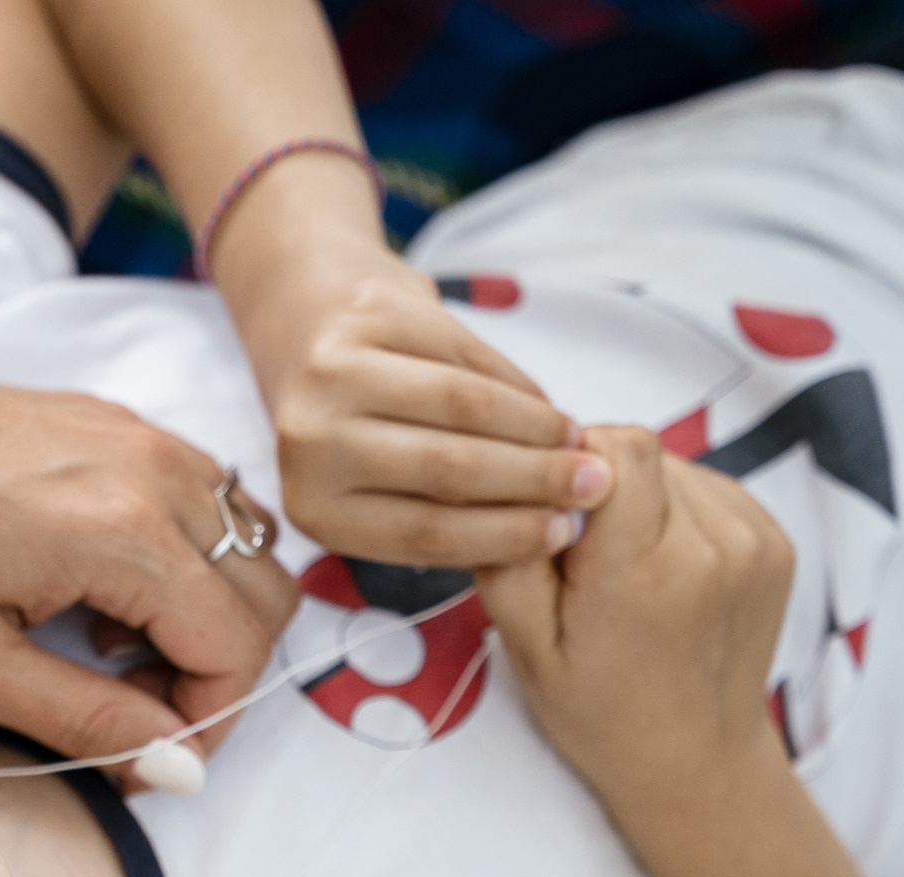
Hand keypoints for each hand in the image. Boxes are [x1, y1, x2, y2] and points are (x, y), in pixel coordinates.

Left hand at [0, 344, 299, 770]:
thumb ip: (89, 722)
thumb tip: (179, 769)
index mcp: (127, 534)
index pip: (238, 649)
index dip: (205, 723)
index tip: (143, 756)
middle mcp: (158, 473)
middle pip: (268, 596)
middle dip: (220, 672)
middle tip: (135, 712)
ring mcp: (144, 438)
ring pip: (248, 546)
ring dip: (207, 615)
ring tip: (110, 651)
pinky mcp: (120, 425)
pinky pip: (204, 504)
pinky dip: (184, 563)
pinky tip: (98, 593)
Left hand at [242, 242, 610, 567]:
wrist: (309, 323)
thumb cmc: (358, 428)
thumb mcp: (380, 490)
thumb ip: (446, 512)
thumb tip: (552, 524)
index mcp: (314, 505)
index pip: (422, 533)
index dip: (504, 536)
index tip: (563, 533)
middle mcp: (311, 440)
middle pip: (448, 470)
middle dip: (536, 481)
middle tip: (594, 485)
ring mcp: (334, 371)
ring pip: (465, 407)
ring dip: (537, 430)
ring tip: (578, 444)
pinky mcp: (370, 314)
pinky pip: (466, 354)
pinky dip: (517, 385)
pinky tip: (546, 407)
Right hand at [472, 424, 793, 809]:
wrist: (694, 759)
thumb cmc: (601, 711)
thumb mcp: (526, 647)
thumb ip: (510, 557)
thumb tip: (519, 479)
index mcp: (643, 571)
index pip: (618, 445)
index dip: (577, 466)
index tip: (560, 515)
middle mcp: (712, 547)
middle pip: (644, 452)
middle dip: (605, 489)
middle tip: (589, 559)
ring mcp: (755, 542)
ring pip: (677, 466)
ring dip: (644, 501)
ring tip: (630, 570)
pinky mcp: (777, 541)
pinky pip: (711, 489)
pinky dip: (680, 514)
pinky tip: (666, 571)